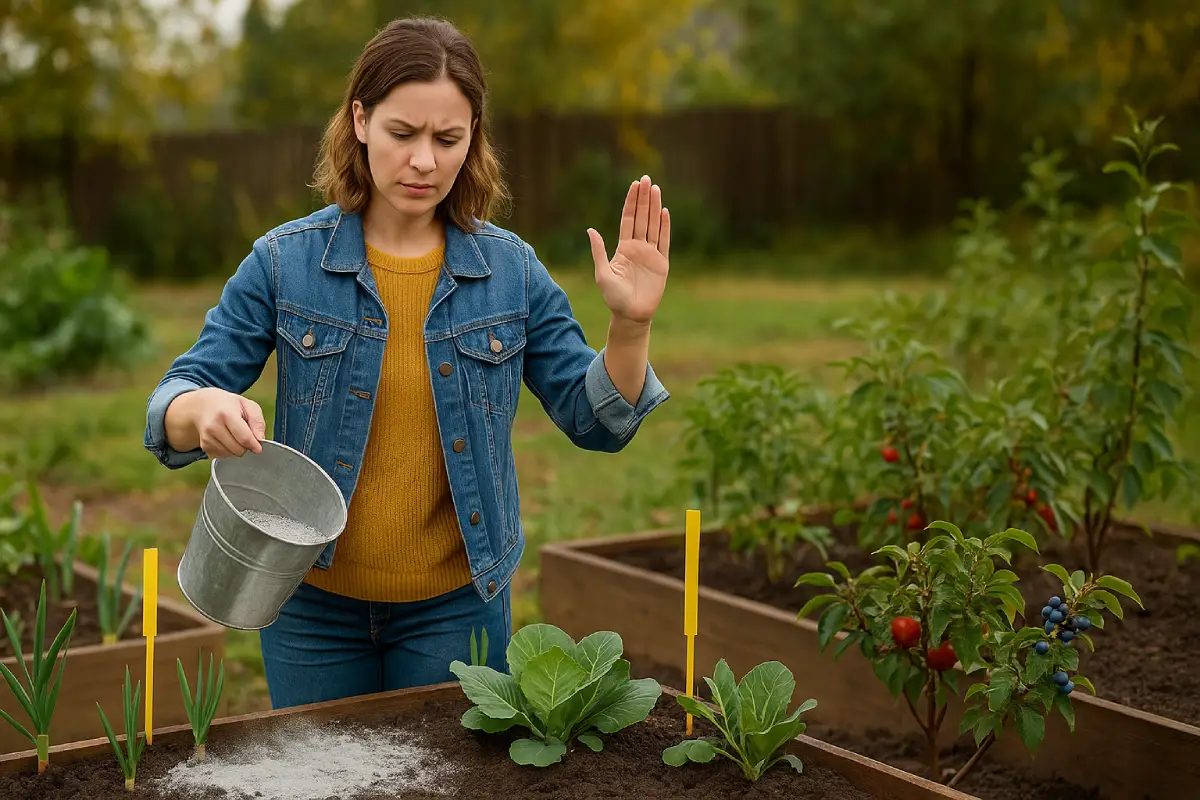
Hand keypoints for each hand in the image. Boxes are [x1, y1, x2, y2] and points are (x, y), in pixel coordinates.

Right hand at [166, 387, 266, 457]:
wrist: (203, 405)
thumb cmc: (228, 404)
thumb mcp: (247, 405)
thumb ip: (257, 421)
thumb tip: (260, 439)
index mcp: (226, 414)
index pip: (244, 438)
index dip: (254, 445)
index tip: (259, 448)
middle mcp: (213, 427)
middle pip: (238, 449)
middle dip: (246, 446)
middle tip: (245, 435)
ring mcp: (207, 438)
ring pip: (231, 454)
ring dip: (237, 448)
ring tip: (234, 434)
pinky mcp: (204, 446)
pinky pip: (223, 456)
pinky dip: (228, 450)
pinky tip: (226, 438)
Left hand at [588, 175, 670, 324]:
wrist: (631, 314)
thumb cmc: (613, 297)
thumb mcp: (602, 273)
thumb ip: (599, 251)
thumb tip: (591, 230)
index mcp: (623, 248)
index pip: (628, 219)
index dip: (631, 202)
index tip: (634, 185)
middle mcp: (638, 247)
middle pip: (642, 217)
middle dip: (644, 198)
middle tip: (646, 179)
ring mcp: (651, 254)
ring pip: (653, 225)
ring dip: (655, 207)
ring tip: (656, 189)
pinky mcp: (662, 263)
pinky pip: (664, 241)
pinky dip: (665, 227)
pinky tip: (664, 212)